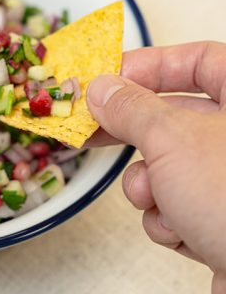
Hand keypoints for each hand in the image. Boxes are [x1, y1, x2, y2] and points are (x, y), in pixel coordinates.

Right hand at [87, 42, 225, 293]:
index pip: (200, 61)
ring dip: (149, 186)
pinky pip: (180, 207)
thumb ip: (131, 108)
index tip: (107, 79)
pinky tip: (181, 232)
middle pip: (179, 116)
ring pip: (171, 167)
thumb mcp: (171, 139)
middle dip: (136, 132)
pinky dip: (169, 219)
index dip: (151, 65)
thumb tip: (103, 89)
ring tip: (154, 198)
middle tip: (94, 129)